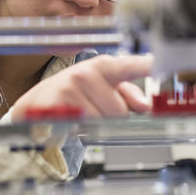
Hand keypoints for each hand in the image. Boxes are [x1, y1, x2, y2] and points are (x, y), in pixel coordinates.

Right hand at [10, 55, 152, 120]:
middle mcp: (87, 72)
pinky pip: (82, 128)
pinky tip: (70, 119)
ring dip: (94, 124)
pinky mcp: (57, 105)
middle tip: (93, 107)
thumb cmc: (75, 92)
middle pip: (120, 111)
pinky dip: (79, 129)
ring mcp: (70, 87)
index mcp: (103, 66)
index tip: (159, 65)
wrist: (36, 102)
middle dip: (111, 115)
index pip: (129, 66)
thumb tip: (145, 106)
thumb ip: (129, 94)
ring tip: (80, 112)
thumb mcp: (103, 87)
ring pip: (102, 122)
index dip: (146, 66)